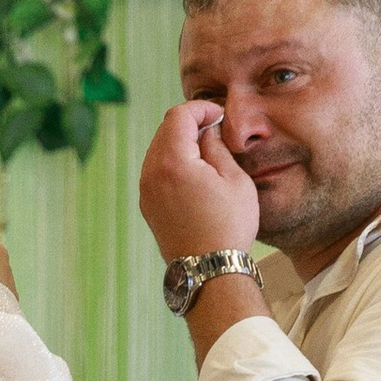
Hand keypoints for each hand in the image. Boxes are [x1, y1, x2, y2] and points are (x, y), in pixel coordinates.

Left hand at [139, 103, 259, 262]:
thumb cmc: (228, 227)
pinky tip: (194, 173)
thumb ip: (217, 147)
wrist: (209, 271)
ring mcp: (146, 191)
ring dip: (180, 143)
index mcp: (172, 161)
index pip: (179, 116)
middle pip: (165, 130)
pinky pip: (156, 171)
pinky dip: (172, 163)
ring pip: (158, 150)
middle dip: (189, 123)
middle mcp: (151, 173)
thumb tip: (208, 131)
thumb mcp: (234, 179)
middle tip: (214, 130)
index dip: (201, 109)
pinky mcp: (147, 205)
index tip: (218, 115)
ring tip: (206, 152)